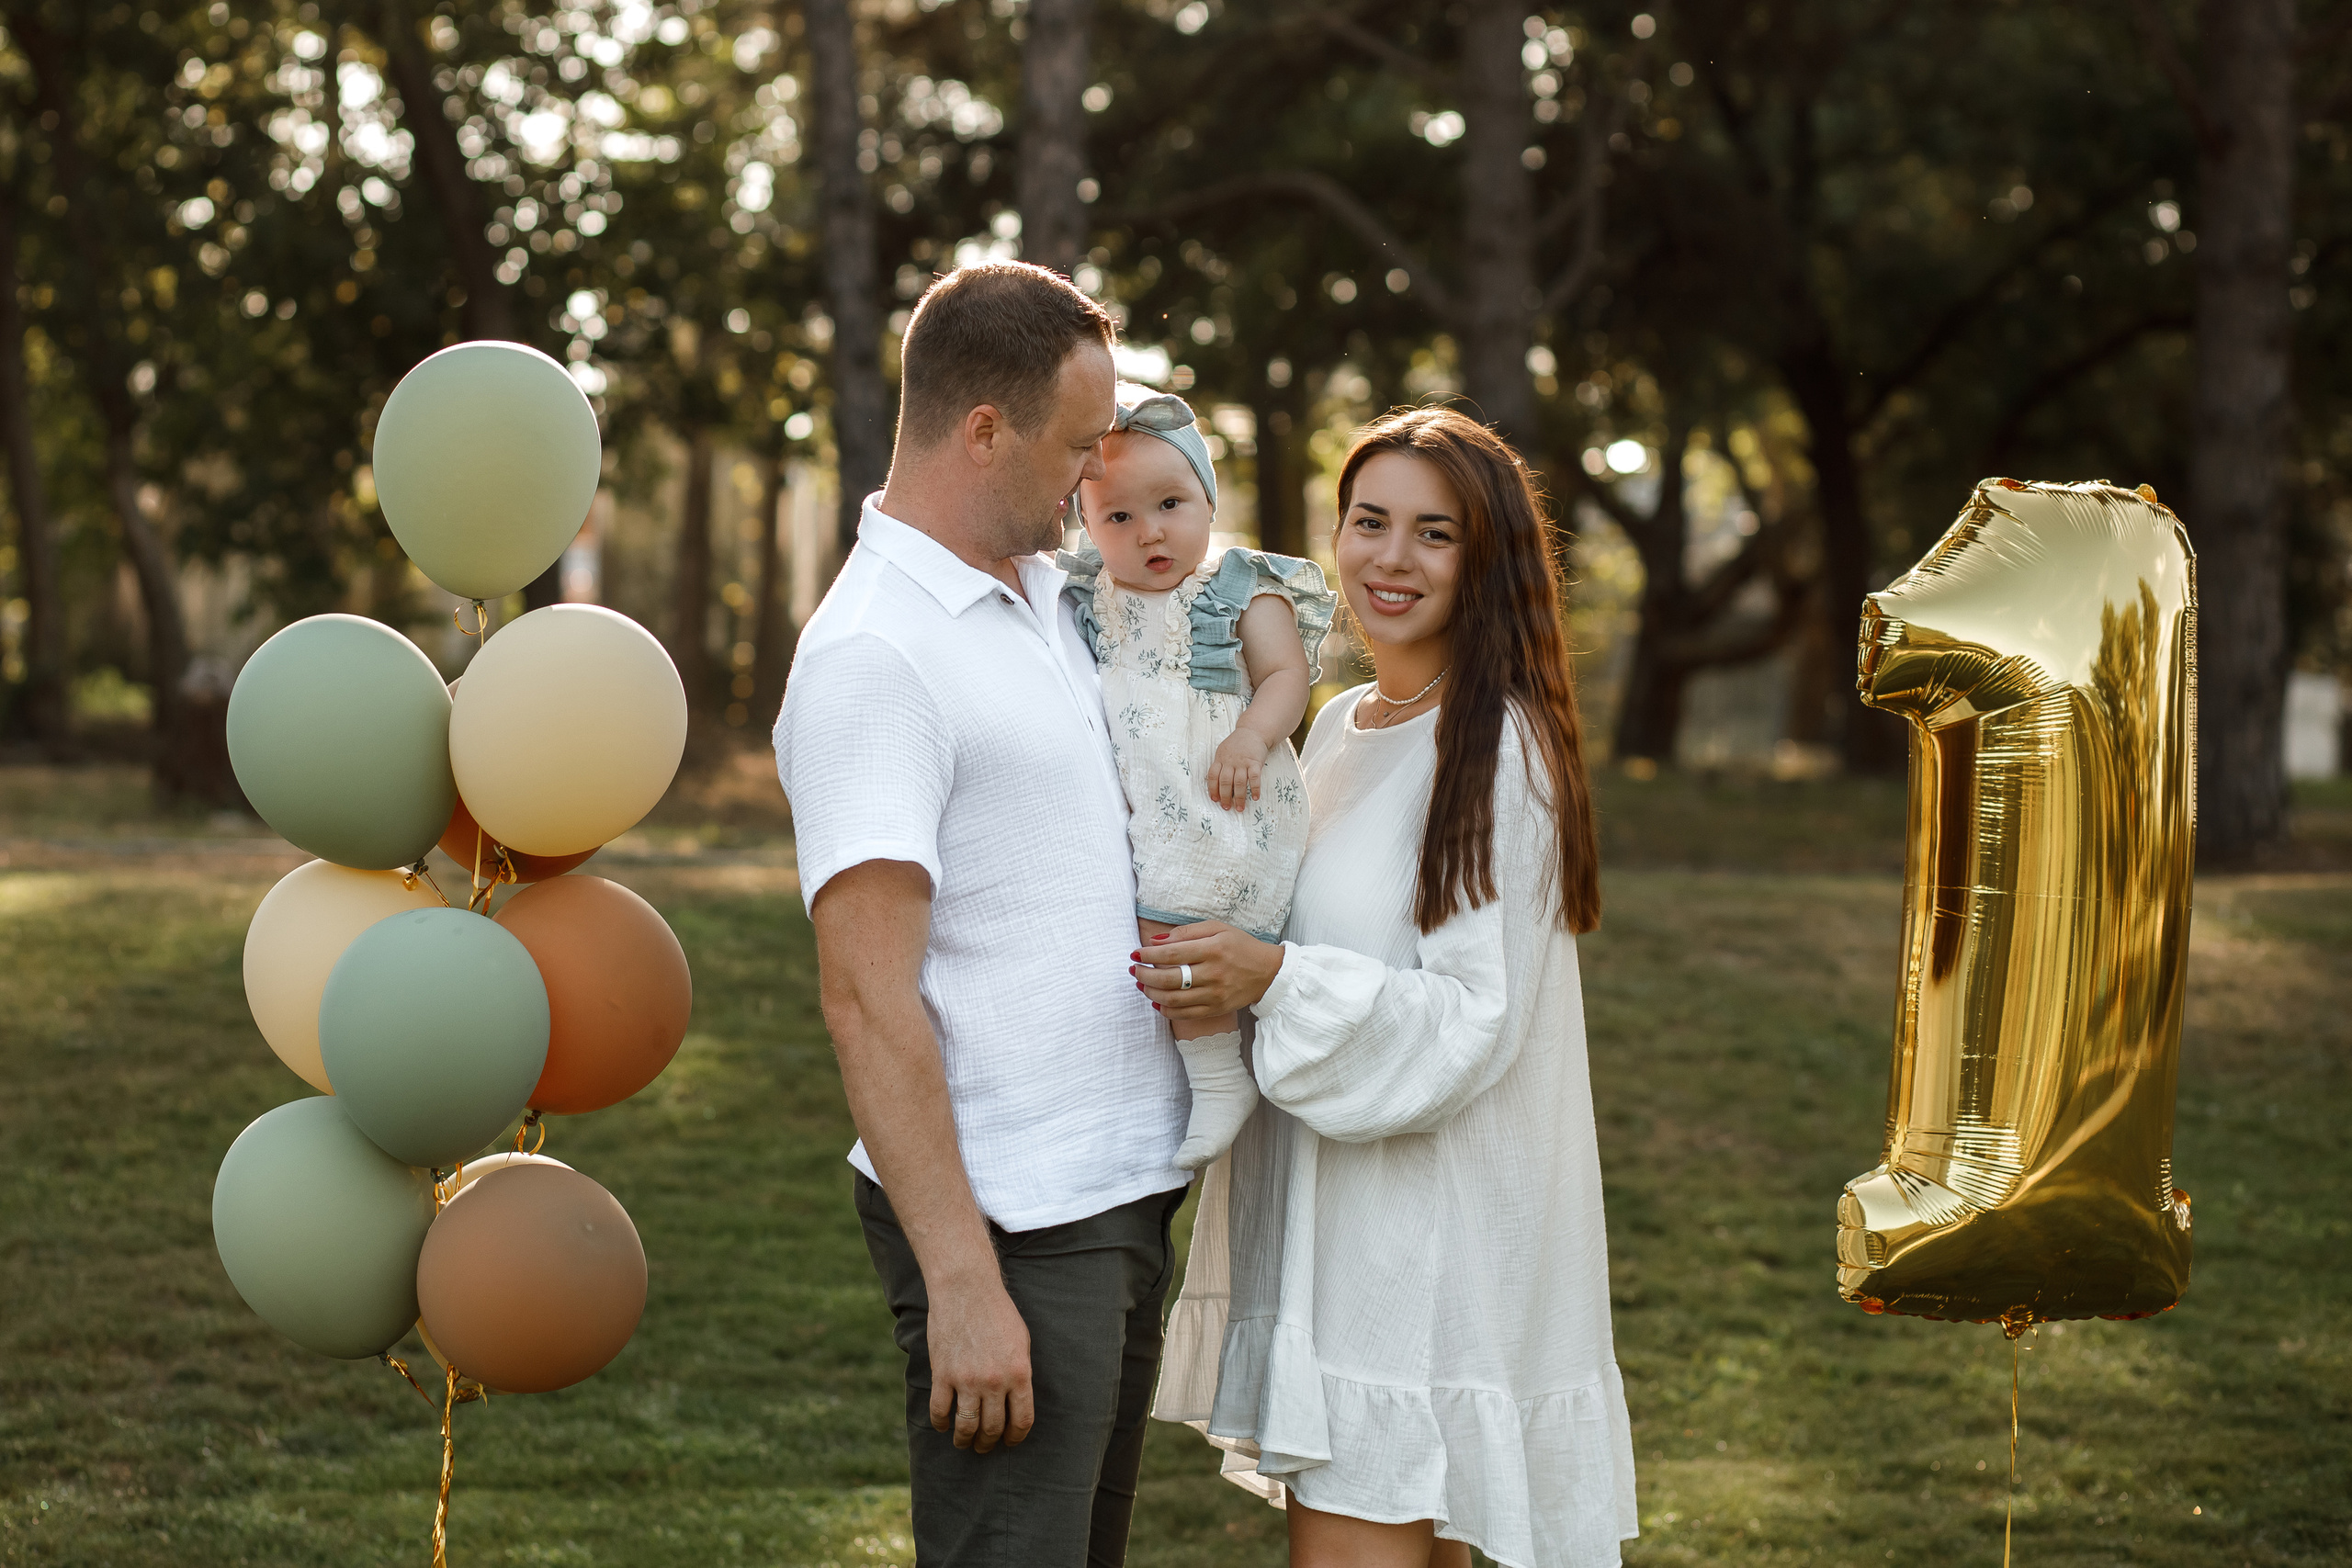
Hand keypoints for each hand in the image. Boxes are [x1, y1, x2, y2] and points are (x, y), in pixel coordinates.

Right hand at [925, 1270, 1033, 1452]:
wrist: (966, 1289)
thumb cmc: (997, 1312)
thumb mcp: (1021, 1341)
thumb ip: (1020, 1373)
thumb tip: (1017, 1399)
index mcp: (1019, 1374)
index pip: (1022, 1420)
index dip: (1016, 1437)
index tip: (1010, 1442)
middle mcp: (994, 1381)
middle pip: (993, 1428)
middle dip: (989, 1443)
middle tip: (985, 1446)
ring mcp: (967, 1380)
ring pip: (966, 1426)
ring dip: (965, 1440)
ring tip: (964, 1442)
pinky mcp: (942, 1374)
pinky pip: (940, 1411)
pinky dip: (941, 1423)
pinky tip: (943, 1425)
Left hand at [1132, 919, 1285, 1020]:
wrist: (1267, 973)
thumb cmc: (1239, 946)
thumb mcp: (1217, 928)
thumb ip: (1186, 932)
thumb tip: (1155, 940)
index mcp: (1213, 949)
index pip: (1172, 954)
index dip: (1148, 955)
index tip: (1135, 954)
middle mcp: (1214, 974)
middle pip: (1169, 979)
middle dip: (1144, 975)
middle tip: (1134, 970)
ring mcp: (1215, 995)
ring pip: (1173, 1000)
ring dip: (1151, 993)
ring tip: (1141, 985)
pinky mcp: (1216, 1009)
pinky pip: (1184, 1014)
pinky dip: (1166, 1010)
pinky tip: (1156, 1001)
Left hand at [1208, 730, 1269, 811]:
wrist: (1253, 731)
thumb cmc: (1237, 744)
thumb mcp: (1223, 751)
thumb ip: (1220, 765)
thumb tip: (1215, 784)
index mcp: (1220, 759)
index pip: (1212, 776)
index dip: (1212, 789)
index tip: (1214, 800)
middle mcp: (1230, 761)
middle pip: (1225, 781)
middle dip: (1225, 797)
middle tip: (1226, 808)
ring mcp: (1243, 762)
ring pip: (1239, 782)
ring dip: (1239, 797)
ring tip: (1240, 808)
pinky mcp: (1255, 762)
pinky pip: (1254, 778)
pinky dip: (1255, 789)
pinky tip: (1255, 797)